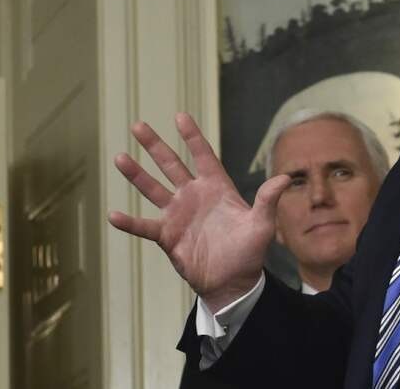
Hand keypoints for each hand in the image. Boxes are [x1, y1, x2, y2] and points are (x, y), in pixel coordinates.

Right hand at [107, 113, 289, 310]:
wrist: (233, 282)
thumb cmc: (250, 251)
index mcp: (217, 188)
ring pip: (153, 189)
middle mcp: (194, 196)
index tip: (180, 116)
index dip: (192, 137)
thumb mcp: (262, 224)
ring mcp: (178, 215)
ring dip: (137, 175)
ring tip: (120, 157)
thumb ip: (268, 200)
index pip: (203, 156)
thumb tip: (285, 178)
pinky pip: (145, 226)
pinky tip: (113, 215)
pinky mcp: (167, 236)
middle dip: (155, 146)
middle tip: (138, 126)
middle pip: (171, 165)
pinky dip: (129, 222)